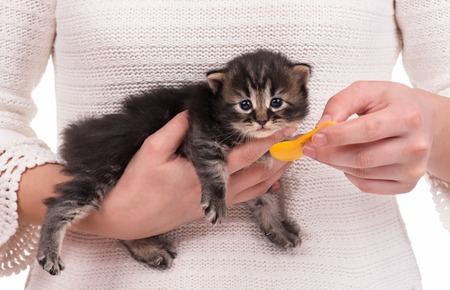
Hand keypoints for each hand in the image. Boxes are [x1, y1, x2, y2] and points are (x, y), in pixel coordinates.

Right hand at [74, 111, 295, 239]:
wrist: (125, 218)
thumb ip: (175, 129)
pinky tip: (267, 182)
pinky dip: (259, 188)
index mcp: (203, 172)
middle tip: (297, 144)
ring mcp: (213, 203)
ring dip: (274, 174)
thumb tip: (193, 111)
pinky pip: (243, 199)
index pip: (245, 154)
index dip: (269, 141)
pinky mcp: (207, 209)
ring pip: (254, 189)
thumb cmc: (135, 185)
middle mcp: (214, 190)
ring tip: (289, 160)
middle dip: (280, 157)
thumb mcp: (151, 150)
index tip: (286, 130)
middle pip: (258, 173)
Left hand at [302, 81, 439, 193]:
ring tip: (326, 151)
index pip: (368, 130)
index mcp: (408, 116)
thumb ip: (341, 103)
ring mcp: (413, 168)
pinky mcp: (407, 184)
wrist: (423, 120)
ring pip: (361, 174)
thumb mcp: (367, 91)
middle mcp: (415, 145)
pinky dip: (349, 175)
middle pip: (362, 158)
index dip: (337, 136)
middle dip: (329, 154)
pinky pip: (368, 186)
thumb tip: (322, 125)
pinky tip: (347, 161)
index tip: (315, 137)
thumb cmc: (393, 104)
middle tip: (309, 148)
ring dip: (335, 163)